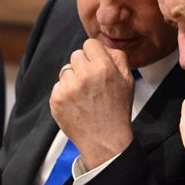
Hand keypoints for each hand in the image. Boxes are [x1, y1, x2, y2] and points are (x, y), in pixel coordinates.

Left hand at [50, 38, 134, 168]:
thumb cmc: (118, 110)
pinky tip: (77, 104)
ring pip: (66, 70)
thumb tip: (103, 47)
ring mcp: (68, 88)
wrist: (105, 140)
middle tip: (92, 82)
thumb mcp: (128, 80)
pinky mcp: (56, 99)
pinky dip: (65, 93)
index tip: (96, 64)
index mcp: (103, 67)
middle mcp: (84, 75)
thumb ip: (118, 57)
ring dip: (73, 79)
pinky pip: (58, 86)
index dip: (94, 54)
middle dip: (83, 65)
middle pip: (76, 55)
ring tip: (85, 95)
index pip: (90, 44)